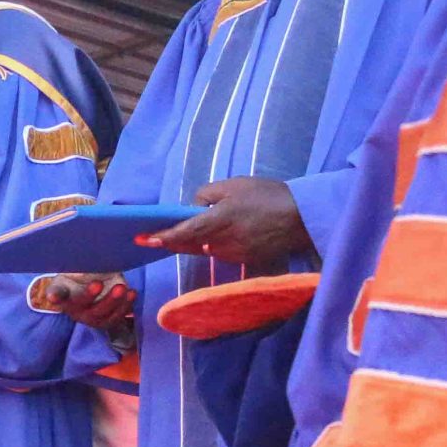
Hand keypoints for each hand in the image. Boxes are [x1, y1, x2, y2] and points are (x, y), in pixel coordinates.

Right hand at [40, 273, 135, 330]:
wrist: (97, 284)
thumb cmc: (82, 276)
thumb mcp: (76, 269)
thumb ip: (77, 267)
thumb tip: (82, 265)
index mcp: (63, 294)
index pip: (58, 295)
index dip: (55, 296)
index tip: (53, 296)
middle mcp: (74, 310)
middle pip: (82, 306)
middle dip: (90, 296)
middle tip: (98, 283)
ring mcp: (91, 318)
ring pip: (101, 314)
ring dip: (112, 302)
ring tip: (121, 288)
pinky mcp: (107, 321)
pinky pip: (117, 317)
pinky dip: (126, 306)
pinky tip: (131, 293)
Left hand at [140, 177, 307, 266]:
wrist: (303, 217)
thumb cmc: (268, 196)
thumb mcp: (235, 185)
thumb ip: (207, 195)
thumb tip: (192, 208)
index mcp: (221, 219)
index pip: (185, 232)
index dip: (163, 237)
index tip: (144, 239)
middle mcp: (224, 241)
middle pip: (189, 244)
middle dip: (172, 241)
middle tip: (153, 236)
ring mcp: (234, 254)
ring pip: (203, 249)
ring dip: (195, 242)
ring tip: (193, 230)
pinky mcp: (243, 261)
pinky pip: (219, 253)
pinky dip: (214, 245)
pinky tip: (221, 234)